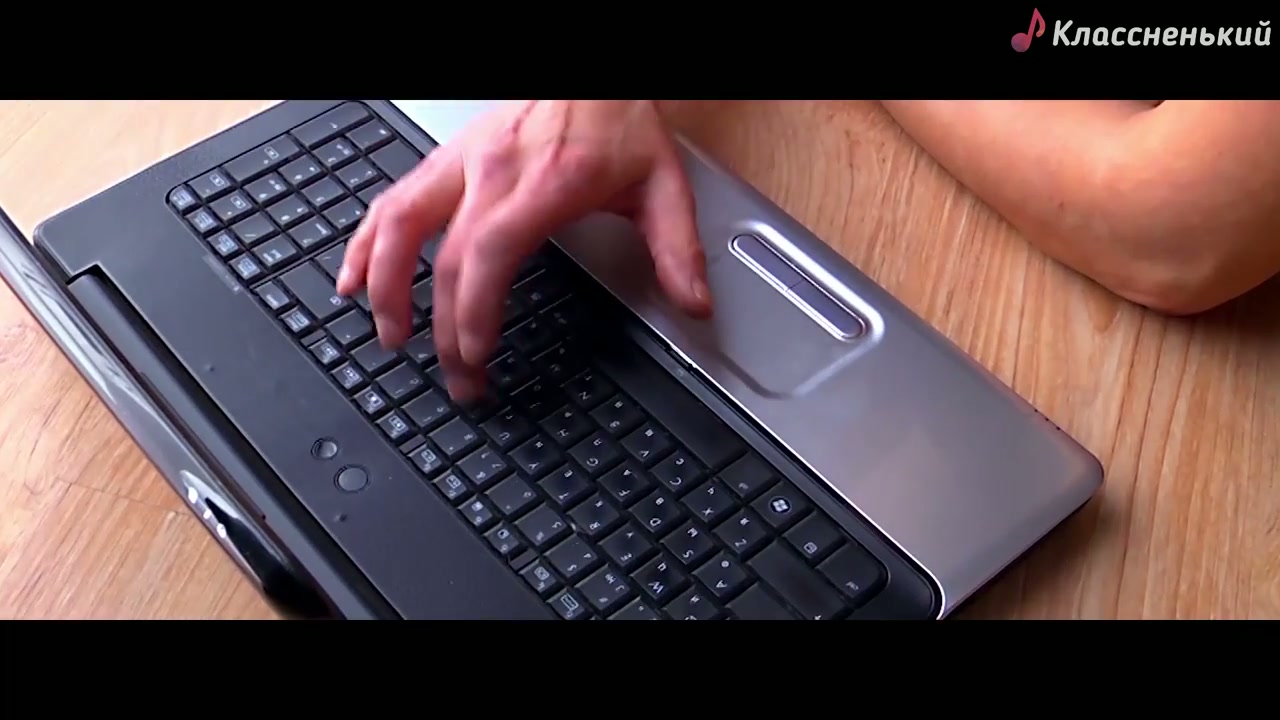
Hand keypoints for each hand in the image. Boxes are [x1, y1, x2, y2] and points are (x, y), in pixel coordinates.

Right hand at [337, 100, 712, 399]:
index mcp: (543, 184)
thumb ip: (677, 249)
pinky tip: (354, 273)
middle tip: (455, 376)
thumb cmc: (618, 119)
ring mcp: (462, 162)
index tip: (472, 356)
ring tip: (388, 335)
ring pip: (399, 223)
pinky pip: (392, 199)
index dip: (470, 311)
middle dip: (441, 327)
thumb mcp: (662, 184)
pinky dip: (367, 240)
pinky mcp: (447, 157)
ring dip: (384, 283)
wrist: (592, 69)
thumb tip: (694, 304)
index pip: (488, 254)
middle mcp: (492, 171)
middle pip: (444, 257)